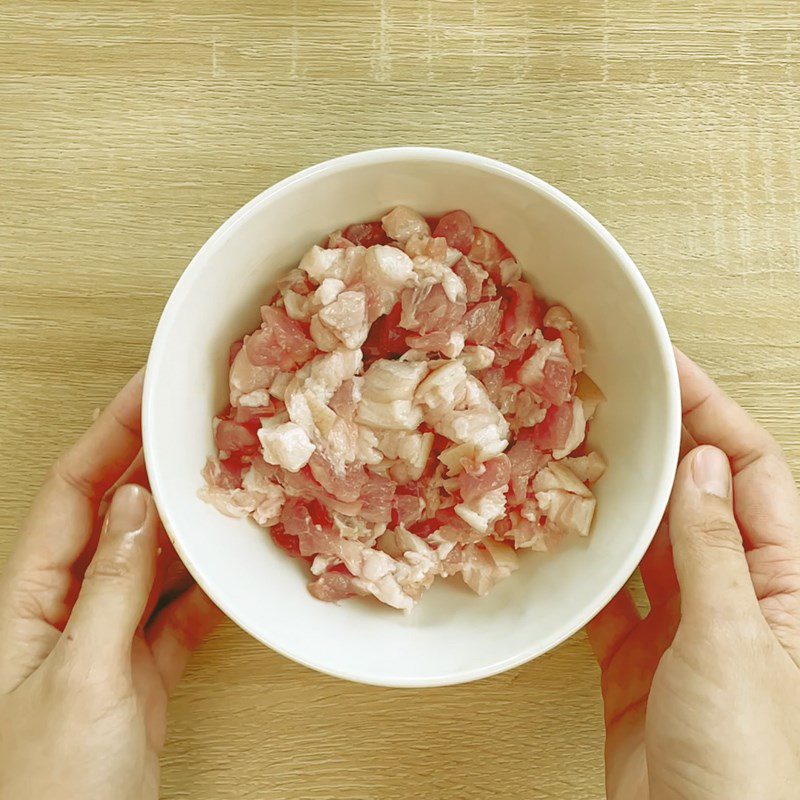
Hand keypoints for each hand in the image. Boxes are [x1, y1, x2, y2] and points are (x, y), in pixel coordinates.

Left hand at [0, 371, 221, 799]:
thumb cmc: (47, 786)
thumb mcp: (81, 674)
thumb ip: (111, 586)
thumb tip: (136, 504)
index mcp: (28, 598)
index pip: (73, 493)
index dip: (109, 436)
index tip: (148, 393)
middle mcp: (66, 607)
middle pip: (116, 516)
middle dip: (154, 466)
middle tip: (199, 425)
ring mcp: (108, 638)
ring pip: (155, 560)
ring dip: (189, 523)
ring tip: (227, 480)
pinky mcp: (144, 668)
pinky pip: (180, 610)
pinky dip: (209, 587)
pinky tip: (234, 565)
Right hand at [588, 350, 799, 798]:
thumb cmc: (751, 765)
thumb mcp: (734, 641)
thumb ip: (713, 549)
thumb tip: (704, 464)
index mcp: (787, 581)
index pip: (752, 471)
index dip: (713, 414)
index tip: (670, 372)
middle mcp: (740, 593)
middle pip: (699, 497)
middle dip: (662, 447)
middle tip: (616, 405)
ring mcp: (688, 624)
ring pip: (653, 540)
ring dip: (623, 500)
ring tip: (585, 456)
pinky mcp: (641, 655)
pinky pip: (615, 592)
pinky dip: (592, 564)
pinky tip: (567, 537)